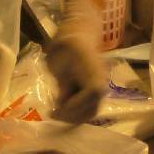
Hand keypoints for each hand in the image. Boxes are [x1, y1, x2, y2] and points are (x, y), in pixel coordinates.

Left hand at [46, 0, 107, 123]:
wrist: (78, 36)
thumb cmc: (65, 43)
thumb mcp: (57, 58)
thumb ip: (62, 80)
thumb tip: (62, 100)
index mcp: (93, 71)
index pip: (91, 94)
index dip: (74, 105)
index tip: (56, 106)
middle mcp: (101, 82)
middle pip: (92, 109)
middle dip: (71, 116)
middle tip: (53, 113)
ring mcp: (99, 87)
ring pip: (90, 112)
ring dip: (73, 117)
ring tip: (56, 112)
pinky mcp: (94, 92)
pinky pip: (88, 109)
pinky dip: (75, 113)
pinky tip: (62, 107)